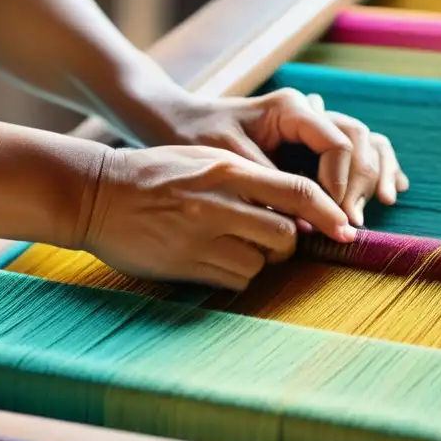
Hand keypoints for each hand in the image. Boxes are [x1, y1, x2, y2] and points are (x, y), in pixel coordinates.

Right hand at [83, 145, 355, 290]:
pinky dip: (235, 275)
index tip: (345, 231)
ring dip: (258, 261)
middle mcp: (219, 202)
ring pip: (261, 262)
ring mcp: (201, 235)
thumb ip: (245, 177)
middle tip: (273, 242)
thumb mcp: (202, 160)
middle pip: (286, 235)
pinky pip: (234, 279)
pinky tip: (215, 261)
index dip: (328, 212)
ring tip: (234, 248)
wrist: (95, 194)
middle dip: (288, 244)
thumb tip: (293, 203)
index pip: (296, 191)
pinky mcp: (185, 263)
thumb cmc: (152, 174)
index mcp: (227, 169)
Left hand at [165, 89, 408, 226]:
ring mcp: (312, 125)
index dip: (342, 181)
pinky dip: (374, 167)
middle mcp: (308, 112)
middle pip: (358, 139)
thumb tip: (304, 220)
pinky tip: (392, 189)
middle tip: (353, 220)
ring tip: (385, 201)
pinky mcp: (310, 143)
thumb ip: (269, 186)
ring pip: (364, 140)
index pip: (336, 142)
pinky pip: (354, 150)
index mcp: (291, 109)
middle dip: (362, 180)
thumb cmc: (194, 138)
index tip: (336, 215)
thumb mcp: (227, 161)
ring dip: (376, 170)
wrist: (176, 123)